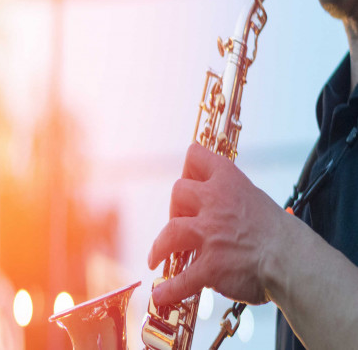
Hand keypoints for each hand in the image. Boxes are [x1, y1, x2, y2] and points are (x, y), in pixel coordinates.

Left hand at [147, 143, 286, 305]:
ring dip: (159, 247)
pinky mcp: (211, 265)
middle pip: (178, 191)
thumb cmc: (280, 233)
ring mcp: (210, 234)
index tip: (188, 179)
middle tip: (181, 221)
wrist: (295, 261)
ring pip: (170, 232)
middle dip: (175, 207)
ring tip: (155, 258)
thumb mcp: (255, 199)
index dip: (189, 167)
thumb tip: (218, 208)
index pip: (196, 156)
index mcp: (229, 182)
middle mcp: (215, 202)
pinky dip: (169, 289)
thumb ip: (231, 199)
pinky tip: (161, 295)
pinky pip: (182, 279)